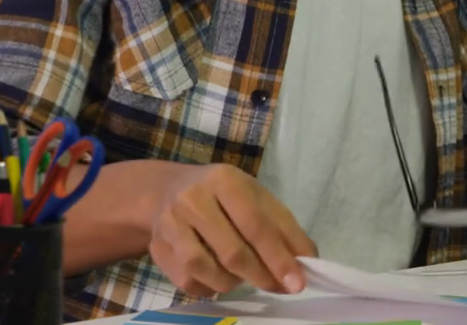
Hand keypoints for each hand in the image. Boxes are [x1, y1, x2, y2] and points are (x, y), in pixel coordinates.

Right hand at [148, 163, 316, 298]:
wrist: (165, 191)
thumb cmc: (222, 195)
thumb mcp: (255, 197)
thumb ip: (283, 226)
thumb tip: (308, 259)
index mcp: (225, 180)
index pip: (256, 225)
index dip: (278, 257)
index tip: (297, 282)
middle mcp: (193, 200)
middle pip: (232, 252)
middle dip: (261, 275)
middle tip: (279, 287)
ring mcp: (171, 225)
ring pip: (207, 270)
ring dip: (234, 282)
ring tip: (245, 275)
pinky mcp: (158, 248)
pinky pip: (188, 281)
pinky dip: (209, 287)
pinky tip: (219, 278)